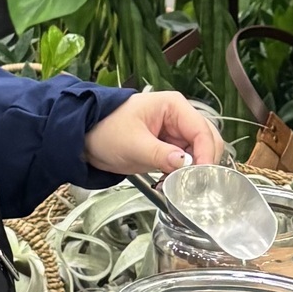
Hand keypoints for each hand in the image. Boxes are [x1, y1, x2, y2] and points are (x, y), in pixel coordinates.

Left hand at [84, 90, 225, 173]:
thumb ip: (161, 154)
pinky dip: (182, 175)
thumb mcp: (133, 144)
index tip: (201, 178)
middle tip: (190, 185)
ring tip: (174, 185)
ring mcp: (176, 133)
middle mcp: (180, 118)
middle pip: (207, 142)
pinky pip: (186, 163)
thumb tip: (186, 164)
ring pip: (199, 154)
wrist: (85, 138)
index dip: (205, 155)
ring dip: (192, 172)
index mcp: (174, 106)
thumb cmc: (106, 131)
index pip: (202, 131)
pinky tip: (168, 184)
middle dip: (202, 164)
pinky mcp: (169, 148)